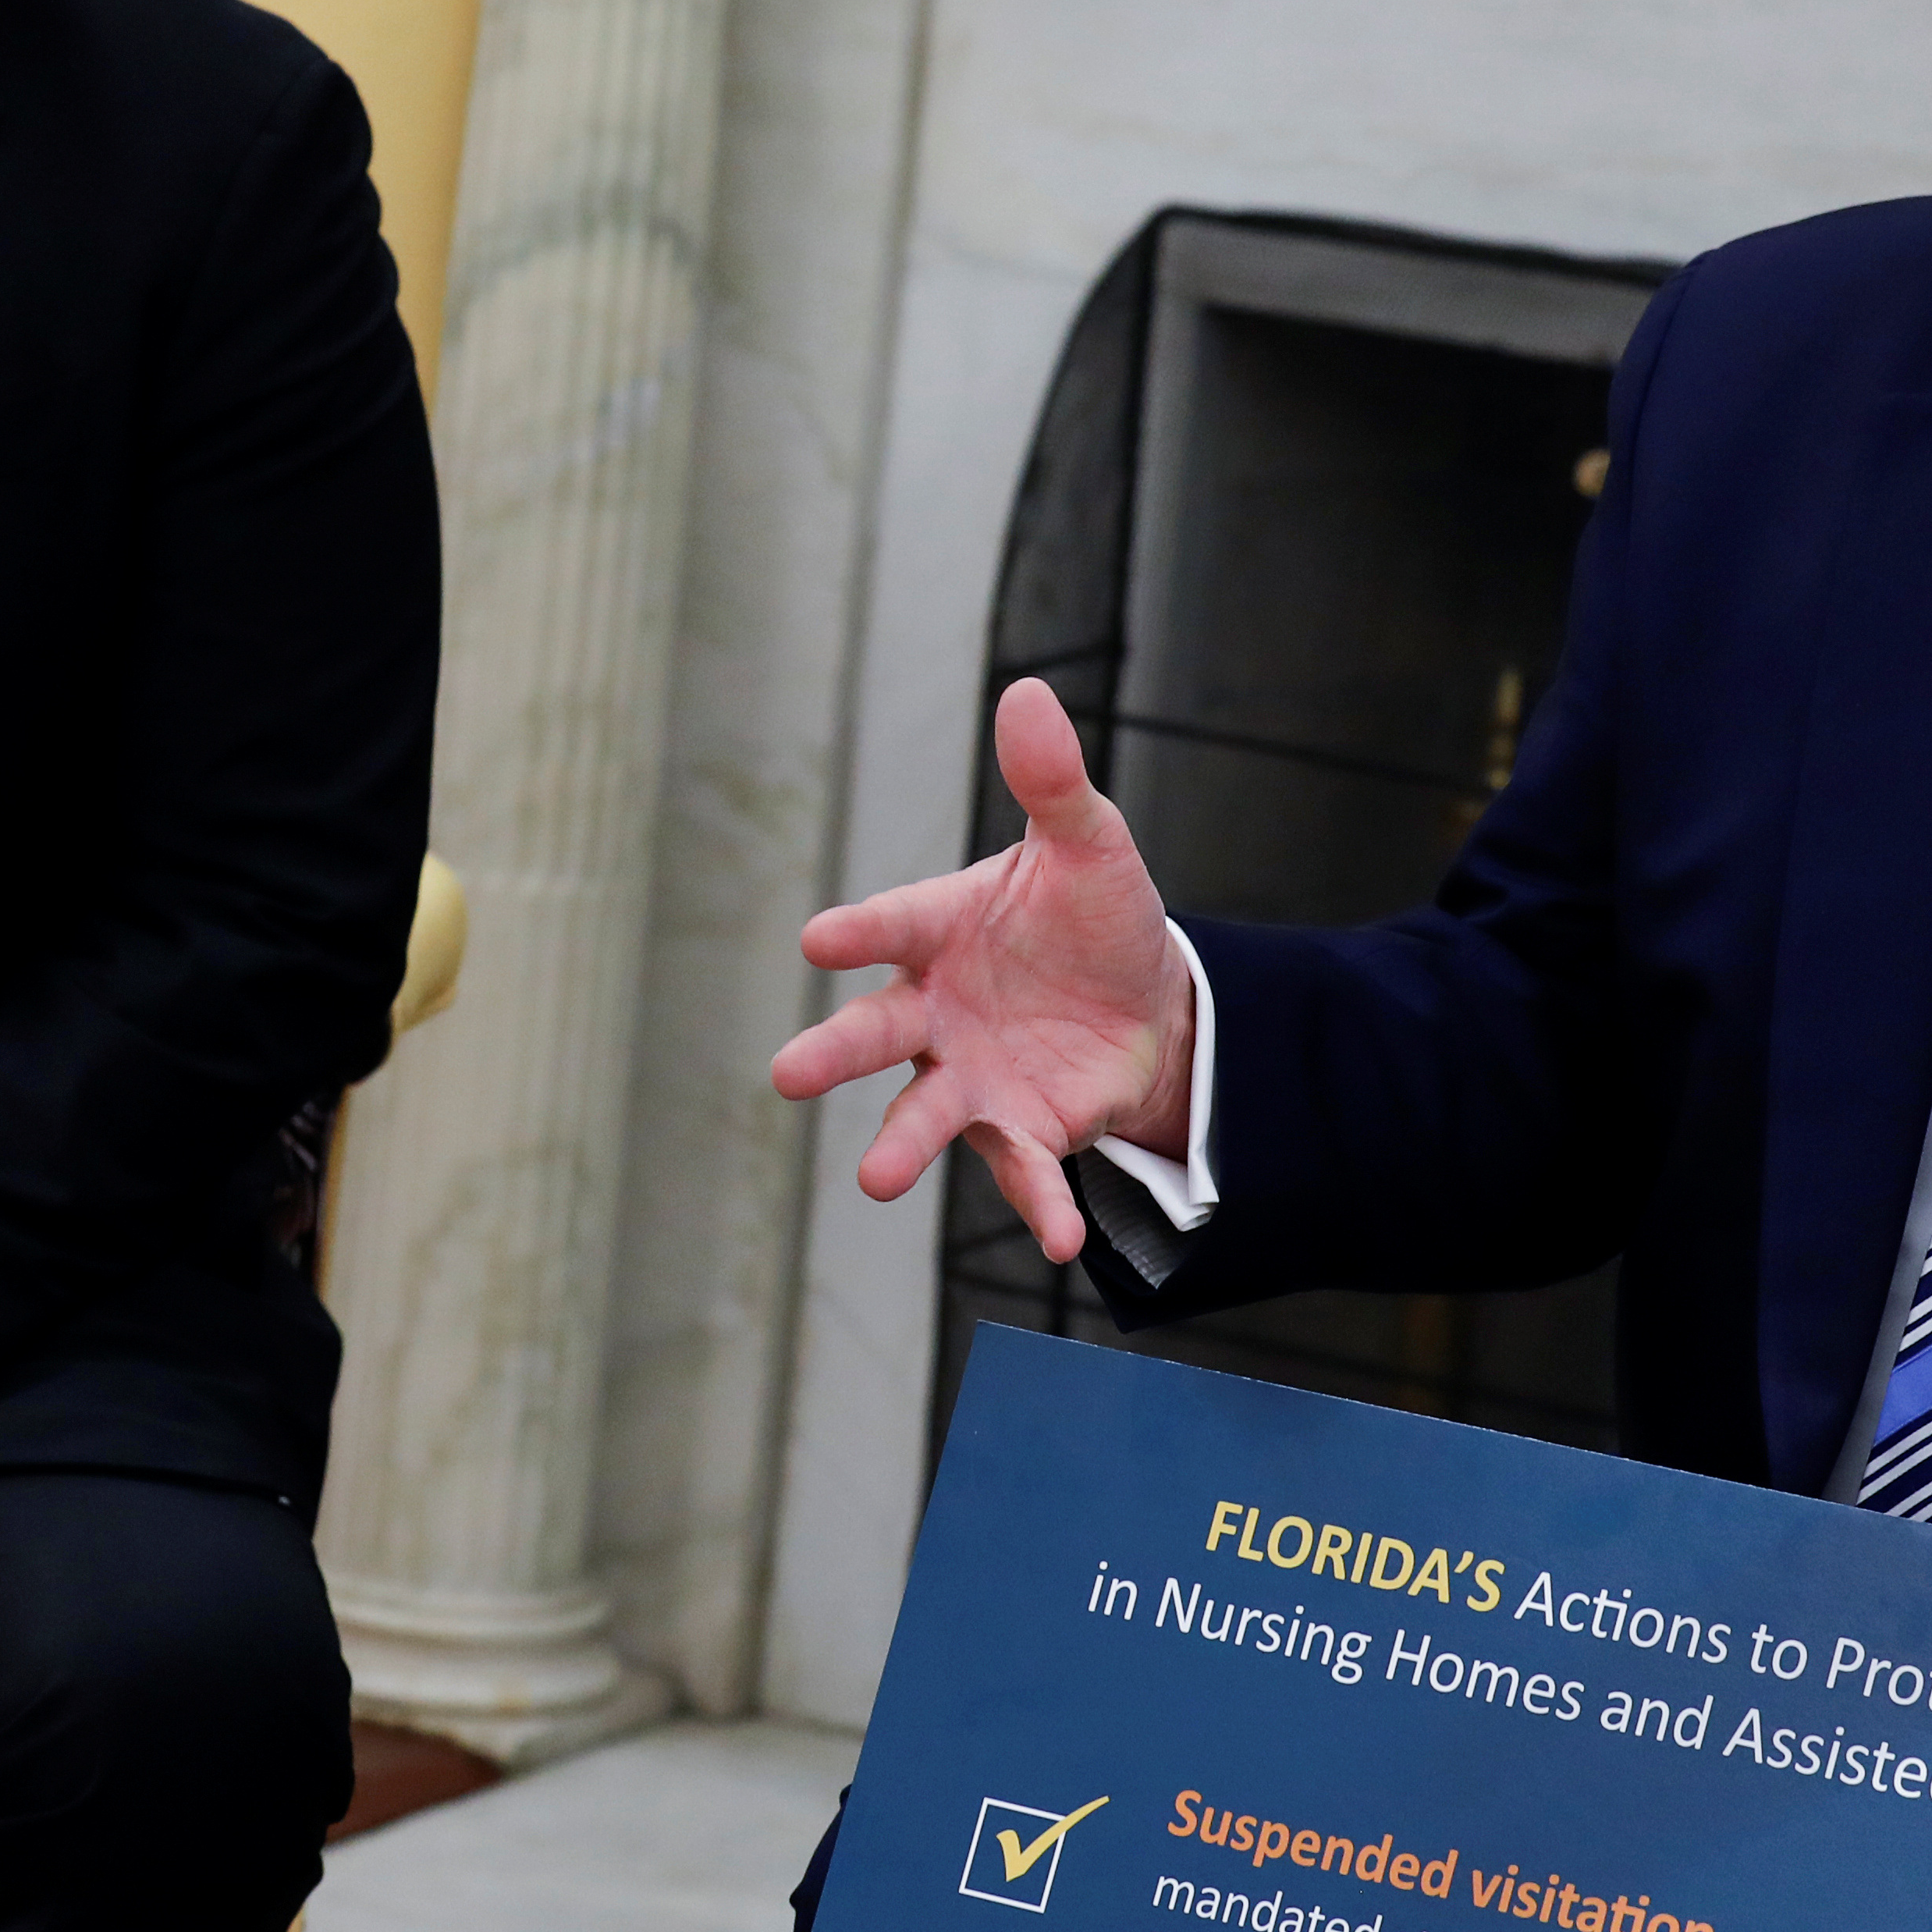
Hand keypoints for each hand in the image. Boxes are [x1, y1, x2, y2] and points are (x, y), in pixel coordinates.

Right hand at [772, 679, 1197, 1265]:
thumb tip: (1027, 690)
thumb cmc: (1090, 916)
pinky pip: (1023, 1171)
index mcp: (942, 930)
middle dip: (834, 1055)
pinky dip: (1039, 1207)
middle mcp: (937, 1010)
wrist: (1144, 1002)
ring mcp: (970, 1077)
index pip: (894, 926)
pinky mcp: (1019, 1130)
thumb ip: (1051, 781)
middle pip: (876, 1033)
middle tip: (787, 1077)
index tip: (820, 940)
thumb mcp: (1087, 844)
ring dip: (901, 1148)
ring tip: (874, 1183)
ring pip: (925, 1114)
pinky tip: (1063, 1241)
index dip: (859, 932)